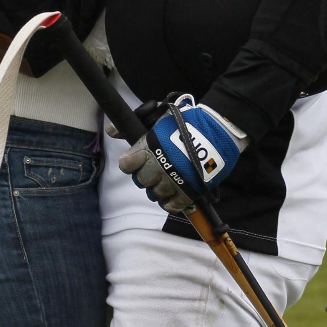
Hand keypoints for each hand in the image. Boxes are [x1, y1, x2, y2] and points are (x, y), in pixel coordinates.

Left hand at [117, 95, 247, 213]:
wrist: (216, 131)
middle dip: (145, 176)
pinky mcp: (188, 192)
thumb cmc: (186, 123)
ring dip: (157, 189)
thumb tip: (111, 130)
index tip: (135, 160)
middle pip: (141, 181)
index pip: (126, 165)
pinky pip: (172, 206)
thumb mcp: (157, 120)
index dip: (129, 163)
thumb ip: (133, 127)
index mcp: (149, 149)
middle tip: (153, 170)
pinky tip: (172, 195)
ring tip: (165, 181)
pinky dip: (170, 203)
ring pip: (155, 194)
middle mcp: (158, 167)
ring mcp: (173, 181)